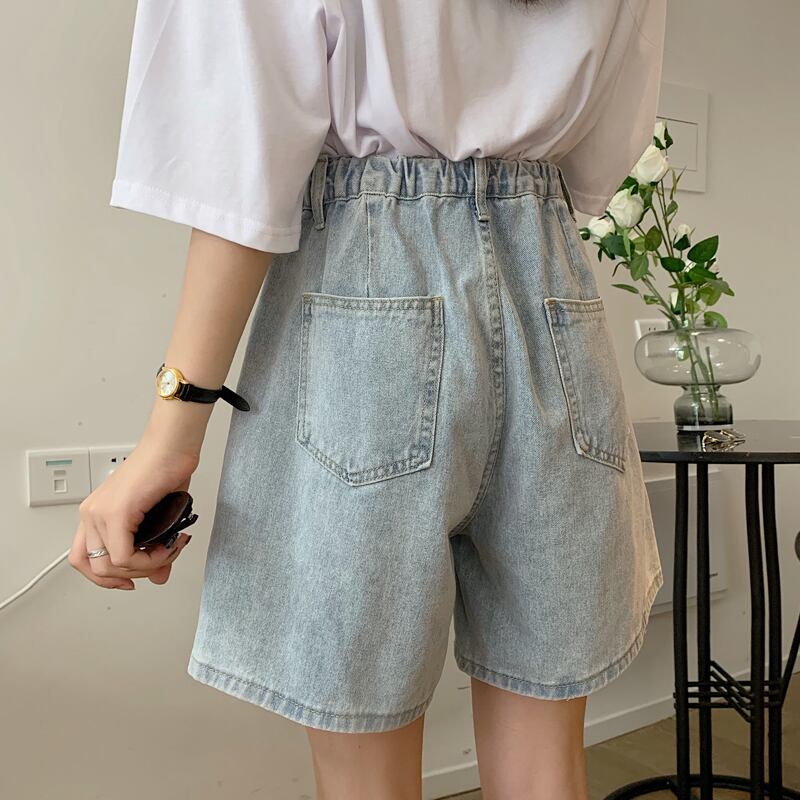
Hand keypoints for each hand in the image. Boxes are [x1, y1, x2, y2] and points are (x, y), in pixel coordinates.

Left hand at [69, 437, 200, 589]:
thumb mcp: (159, 516)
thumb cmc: (165, 468)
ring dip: (144, 567)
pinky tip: (166, 548)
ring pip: (110, 567)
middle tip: (160, 563)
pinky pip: (124, 556)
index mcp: (96, 513)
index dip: (106, 578)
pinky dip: (149, 560)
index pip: (84, 560)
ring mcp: (101, 512)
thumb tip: (159, 575)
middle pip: (96, 569)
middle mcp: (92, 513)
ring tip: (168, 552)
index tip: (131, 580)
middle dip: (133, 575)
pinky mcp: (117, 512)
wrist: (172, 445)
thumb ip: (154, 548)